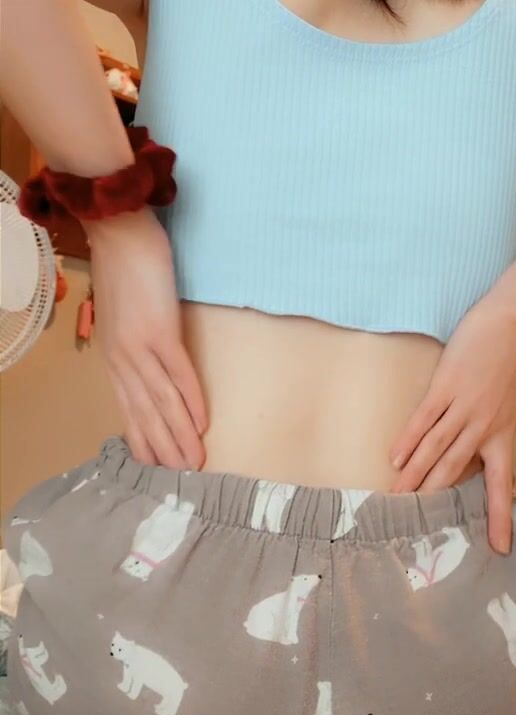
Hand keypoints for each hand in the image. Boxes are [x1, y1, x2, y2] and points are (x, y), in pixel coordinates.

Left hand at [88, 208, 207, 468]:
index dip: (144, 441)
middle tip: (181, 481)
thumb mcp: (123, 313)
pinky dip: (190, 401)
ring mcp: (140, 348)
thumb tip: (153, 361)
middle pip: (145, 415)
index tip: (157, 467)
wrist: (120, 233)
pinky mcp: (160, 332)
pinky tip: (201, 423)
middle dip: (164, 450)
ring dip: (179, 436)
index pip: (130, 409)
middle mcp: (123, 360)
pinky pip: (179, 374)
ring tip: (195, 463)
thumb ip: (134, 340)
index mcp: (114, 357)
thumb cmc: (125, 267)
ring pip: (161, 403)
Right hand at [389, 298, 515, 552]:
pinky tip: (396, 457)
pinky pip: (424, 419)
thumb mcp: (515, 404)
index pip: (501, 485)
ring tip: (397, 497)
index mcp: (504, 434)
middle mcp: (484, 427)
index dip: (498, 517)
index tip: (498, 548)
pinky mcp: (446, 386)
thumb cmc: (514, 360)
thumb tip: (485, 455)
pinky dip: (409, 440)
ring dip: (414, 475)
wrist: (515, 322)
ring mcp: (463, 406)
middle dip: (433, 498)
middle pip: (453, 470)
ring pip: (435, 449)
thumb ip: (498, 431)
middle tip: (416, 525)